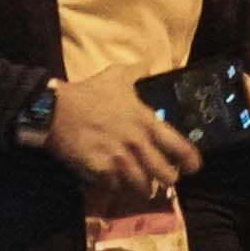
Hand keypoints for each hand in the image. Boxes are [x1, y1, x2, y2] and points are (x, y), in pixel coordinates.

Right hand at [38, 74, 195, 207]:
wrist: (56, 111)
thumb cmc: (88, 93)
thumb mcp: (116, 76)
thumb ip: (137, 70)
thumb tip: (149, 62)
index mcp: (145, 122)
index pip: (178, 146)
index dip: (190, 160)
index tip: (193, 167)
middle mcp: (137, 143)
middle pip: (164, 174)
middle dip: (167, 180)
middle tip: (164, 180)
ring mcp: (119, 159)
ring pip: (142, 186)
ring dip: (143, 187)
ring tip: (142, 187)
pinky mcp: (101, 171)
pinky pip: (116, 187)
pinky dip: (117, 188)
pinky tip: (115, 183)